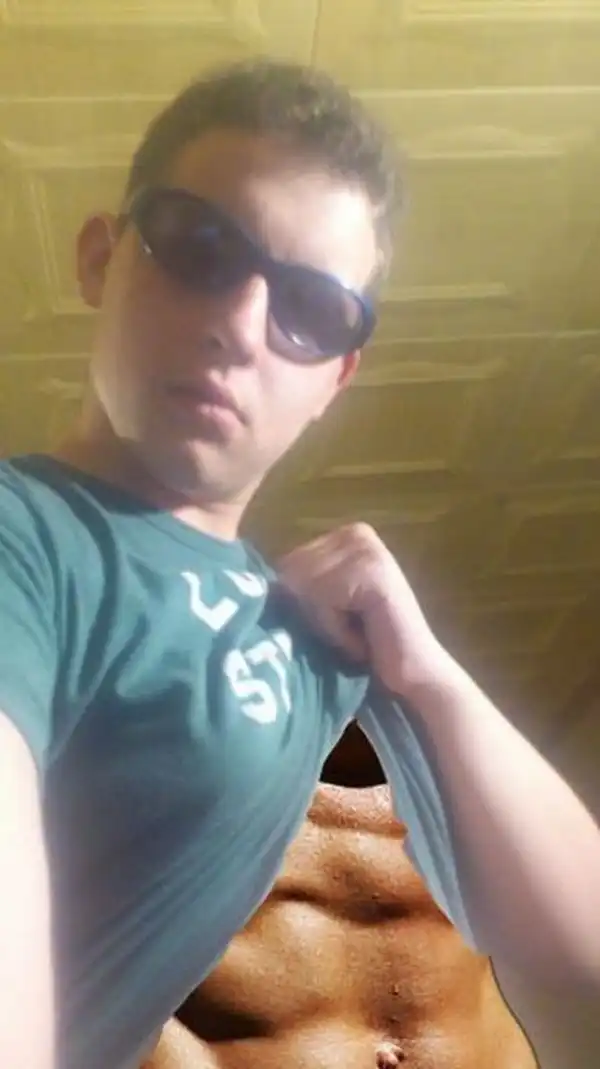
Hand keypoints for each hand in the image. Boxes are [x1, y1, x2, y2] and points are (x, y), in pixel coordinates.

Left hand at [277, 523, 453, 696]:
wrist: (411, 679)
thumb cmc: (361, 649)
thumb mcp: (320, 609)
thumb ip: (294, 587)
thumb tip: (242, 584)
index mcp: (341, 537)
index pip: (285, 565)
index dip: (299, 606)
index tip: (336, 624)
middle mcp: (355, 532)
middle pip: (290, 572)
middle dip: (311, 613)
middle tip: (348, 632)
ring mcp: (367, 547)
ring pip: (302, 586)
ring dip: (323, 624)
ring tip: (355, 635)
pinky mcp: (374, 570)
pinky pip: (322, 598)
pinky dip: (335, 628)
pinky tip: (362, 638)